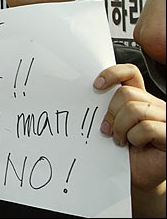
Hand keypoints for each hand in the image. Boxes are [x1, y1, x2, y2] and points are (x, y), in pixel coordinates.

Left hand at [94, 63, 165, 189]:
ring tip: (120, 139)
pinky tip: (133, 145)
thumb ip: (106, 108)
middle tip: (107, 129)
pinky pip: (146, 127)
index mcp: (140, 98)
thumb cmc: (121, 151)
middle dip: (111, 113)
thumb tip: (90, 95)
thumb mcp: (111, 124)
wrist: (133, 175)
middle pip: (126, 93)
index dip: (112, 74)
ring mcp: (165, 119)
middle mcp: (154, 105)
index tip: (97, 86)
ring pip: (135, 109)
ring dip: (120, 127)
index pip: (129, 73)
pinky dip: (134, 138)